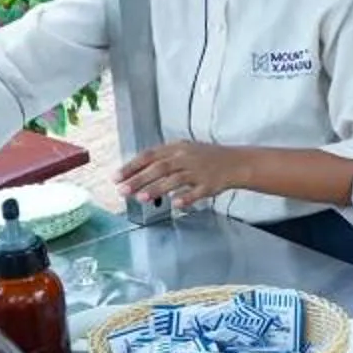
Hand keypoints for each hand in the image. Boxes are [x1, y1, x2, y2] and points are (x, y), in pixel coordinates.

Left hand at [120, 141, 253, 210]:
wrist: (235, 162)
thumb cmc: (205, 158)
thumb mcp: (183, 151)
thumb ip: (161, 161)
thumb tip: (137, 174)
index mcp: (176, 148)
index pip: (149, 155)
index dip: (131, 166)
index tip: (116, 177)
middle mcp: (186, 158)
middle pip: (159, 168)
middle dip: (139, 179)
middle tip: (122, 190)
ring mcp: (198, 171)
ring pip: (175, 179)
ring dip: (157, 189)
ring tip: (141, 198)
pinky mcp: (210, 184)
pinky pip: (196, 192)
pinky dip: (186, 197)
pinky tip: (176, 204)